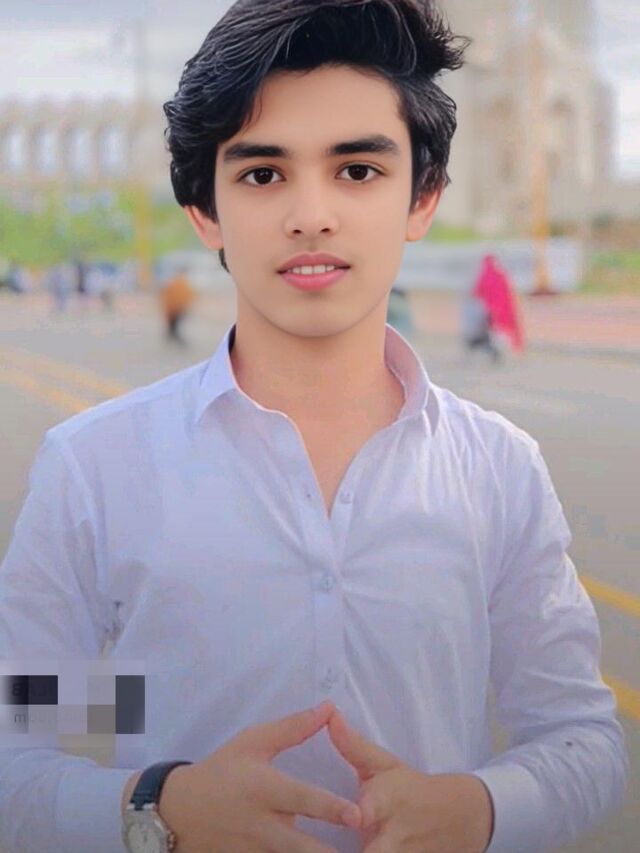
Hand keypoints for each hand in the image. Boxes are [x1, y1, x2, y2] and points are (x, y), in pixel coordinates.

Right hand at [155, 700, 362, 851]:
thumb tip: (329, 708)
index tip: (358, 815)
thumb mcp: (253, 742)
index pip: (303, 799)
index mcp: (265, 789)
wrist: (178, 811)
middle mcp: (262, 824)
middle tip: (359, 841)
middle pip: (301, 846)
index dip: (331, 808)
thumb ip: (294, 727)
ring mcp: (254, 850)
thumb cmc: (222, 770)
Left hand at [327, 708, 493, 851]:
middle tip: (323, 852)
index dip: (358, 814)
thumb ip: (352, 745)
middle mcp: (395, 835)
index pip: (370, 809)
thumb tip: (328, 714)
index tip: (352, 817)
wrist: (461, 817)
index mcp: (387, 801)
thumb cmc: (410, 787)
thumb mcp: (384, 764)